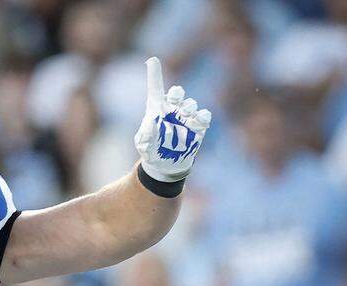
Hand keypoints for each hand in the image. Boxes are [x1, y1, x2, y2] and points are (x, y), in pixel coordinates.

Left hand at [135, 57, 211, 182]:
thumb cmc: (150, 150)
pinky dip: (203, 116)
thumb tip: (153, 122)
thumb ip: (146, 133)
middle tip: (174, 99)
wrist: (164, 164)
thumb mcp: (143, 143)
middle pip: (177, 93)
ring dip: (188, 108)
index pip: (156, 87)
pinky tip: (199, 119)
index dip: (154, 73)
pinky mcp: (198, 126)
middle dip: (177, 94)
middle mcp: (172, 108)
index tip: (152, 60)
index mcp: (156, 107)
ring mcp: (186, 116)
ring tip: (184, 116)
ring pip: (191, 104)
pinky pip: (204, 116)